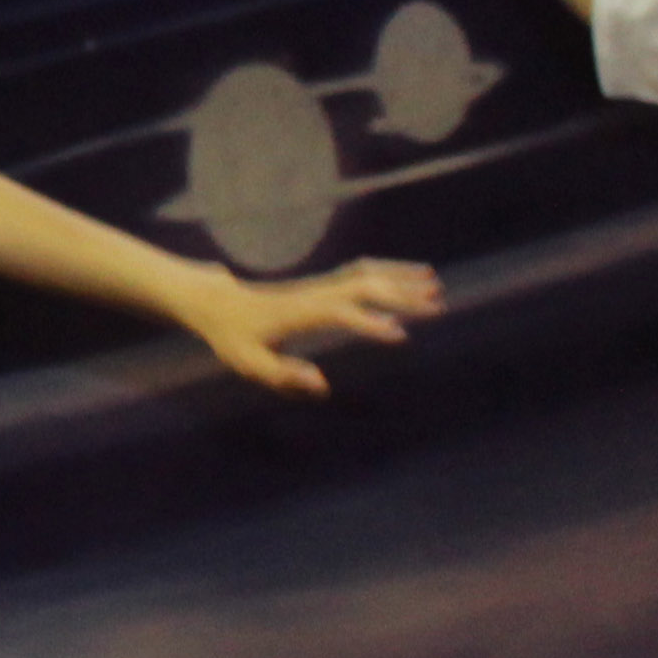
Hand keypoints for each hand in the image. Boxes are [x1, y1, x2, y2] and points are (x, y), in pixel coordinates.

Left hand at [188, 257, 443, 395]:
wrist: (219, 304)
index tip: (400, 334)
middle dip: (401, 296)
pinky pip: (360, 273)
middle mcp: (315, 294)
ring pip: (366, 275)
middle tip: (438, 306)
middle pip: (364, 287)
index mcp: (300, 313)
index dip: (369, 323)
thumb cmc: (235, 339)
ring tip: (435, 284)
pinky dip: (388, 272)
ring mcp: (320, 286)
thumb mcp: (252, 365)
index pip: (341, 313)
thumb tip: (322, 385)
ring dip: (401, 277)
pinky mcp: (323, 286)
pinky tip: (409, 277)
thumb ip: (285, 376)